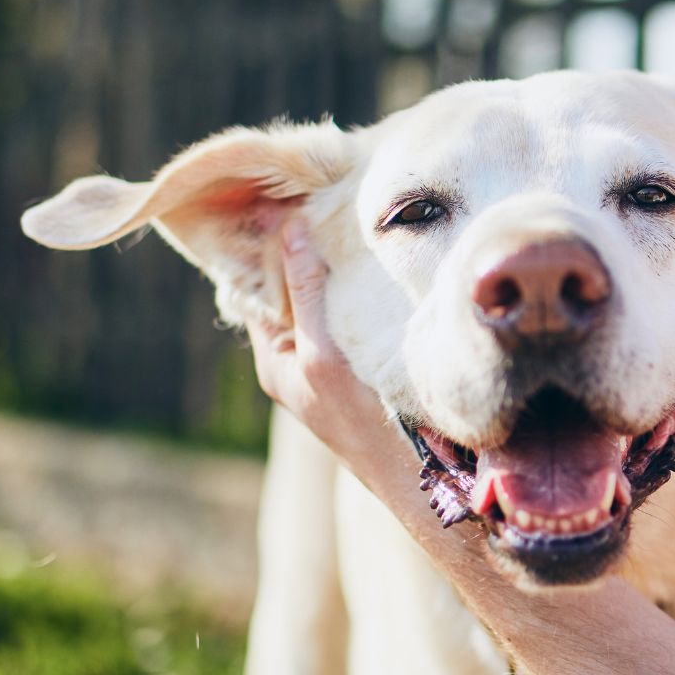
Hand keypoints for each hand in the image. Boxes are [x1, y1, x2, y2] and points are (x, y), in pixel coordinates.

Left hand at [245, 218, 400, 484]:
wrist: (416, 477)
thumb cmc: (362, 423)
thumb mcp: (323, 352)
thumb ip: (305, 294)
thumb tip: (289, 228)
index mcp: (275, 358)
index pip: (258, 285)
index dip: (266, 244)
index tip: (282, 197)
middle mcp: (299, 358)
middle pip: (292, 289)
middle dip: (302, 248)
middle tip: (319, 196)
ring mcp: (333, 361)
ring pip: (324, 299)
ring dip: (334, 265)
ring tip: (347, 219)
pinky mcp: (364, 362)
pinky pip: (350, 314)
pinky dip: (356, 286)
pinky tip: (374, 261)